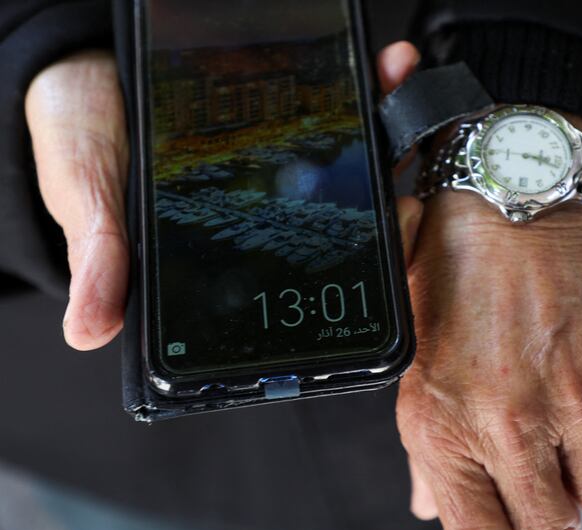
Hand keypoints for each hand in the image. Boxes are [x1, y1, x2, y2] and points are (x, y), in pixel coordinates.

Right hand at [25, 43, 421, 350]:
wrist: (78, 53)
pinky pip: (331, 99)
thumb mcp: (85, 188)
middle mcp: (258, 197)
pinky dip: (363, 83)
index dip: (330, 270)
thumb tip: (91, 327)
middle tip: (404, 196)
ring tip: (402, 105)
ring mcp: (273, 151)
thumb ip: (98, 251)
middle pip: (331, 206)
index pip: (282, 264)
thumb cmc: (81, 124)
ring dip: (381, 129)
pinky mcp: (278, 105)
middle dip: (374, 196)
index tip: (370, 263)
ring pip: (343, 152)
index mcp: (221, 234)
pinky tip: (385, 67)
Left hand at [398, 135, 581, 529]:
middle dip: (548, 508)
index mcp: (447, 424)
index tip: (514, 520)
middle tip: (543, 468)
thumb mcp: (418, 368)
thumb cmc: (455, 286)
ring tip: (574, 424)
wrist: (513, 200)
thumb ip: (428, 452)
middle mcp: (514, 417)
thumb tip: (433, 512)